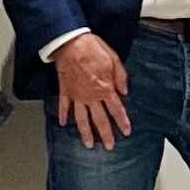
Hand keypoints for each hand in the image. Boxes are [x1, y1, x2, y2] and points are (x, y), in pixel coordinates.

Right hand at [52, 32, 131, 150]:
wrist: (70, 43)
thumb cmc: (91, 48)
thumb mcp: (114, 59)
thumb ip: (121, 77)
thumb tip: (125, 91)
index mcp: (105, 89)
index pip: (116, 110)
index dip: (122, 122)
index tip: (126, 132)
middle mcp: (91, 96)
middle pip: (100, 120)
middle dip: (105, 135)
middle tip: (109, 146)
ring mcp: (77, 95)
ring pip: (81, 119)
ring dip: (85, 133)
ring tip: (88, 144)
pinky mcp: (65, 90)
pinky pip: (64, 106)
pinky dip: (63, 115)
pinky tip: (63, 123)